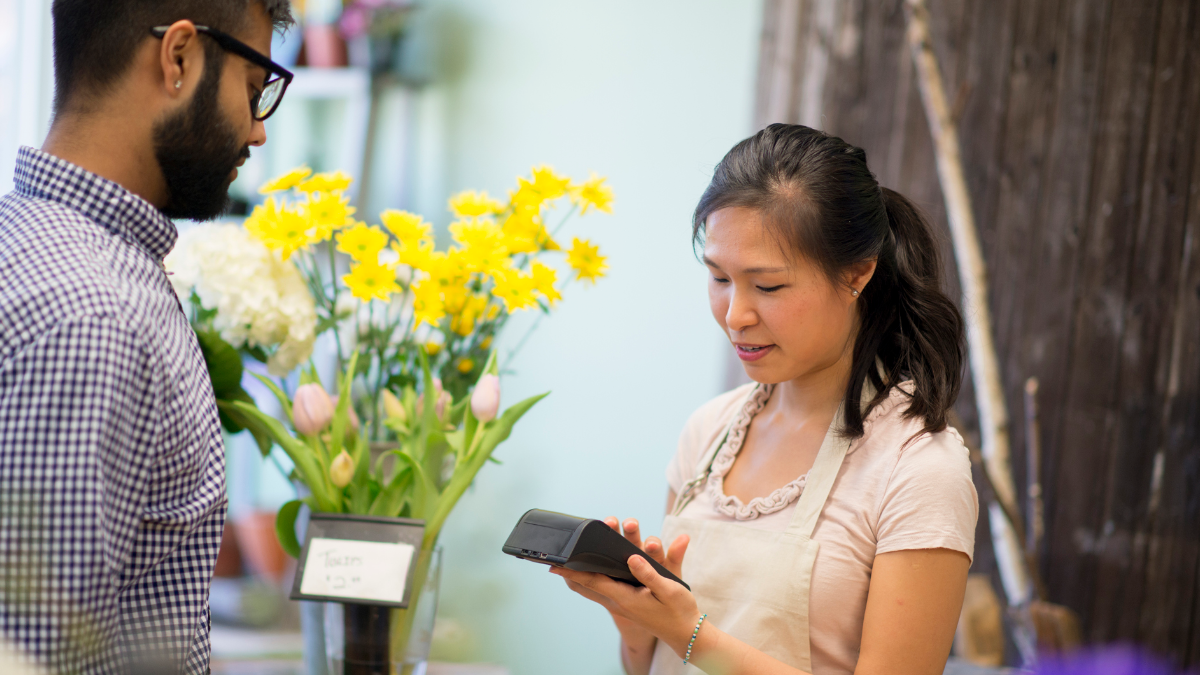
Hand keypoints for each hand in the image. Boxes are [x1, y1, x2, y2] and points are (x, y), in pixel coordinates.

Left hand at [551, 517, 695, 656]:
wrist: (685, 633)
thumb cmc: (679, 611)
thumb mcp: (669, 589)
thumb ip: (649, 573)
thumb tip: (631, 557)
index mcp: (626, 598)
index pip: (594, 581)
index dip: (574, 572)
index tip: (556, 564)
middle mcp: (619, 602)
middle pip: (588, 586)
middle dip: (571, 574)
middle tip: (553, 564)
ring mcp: (622, 605)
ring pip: (594, 590)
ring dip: (580, 578)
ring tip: (565, 568)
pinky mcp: (627, 605)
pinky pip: (603, 591)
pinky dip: (593, 582)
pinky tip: (592, 575)